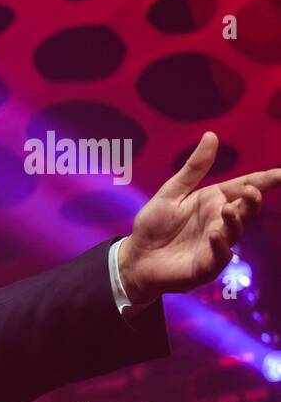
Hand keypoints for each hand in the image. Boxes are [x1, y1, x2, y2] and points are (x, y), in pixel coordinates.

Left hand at [119, 132, 280, 303]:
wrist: (136, 257)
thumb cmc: (154, 225)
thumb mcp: (171, 192)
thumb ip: (194, 168)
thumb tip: (212, 135)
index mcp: (214, 201)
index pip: (245, 186)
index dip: (266, 179)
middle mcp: (219, 221)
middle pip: (245, 209)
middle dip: (253, 200)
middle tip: (251, 191)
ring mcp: (215, 244)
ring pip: (235, 231)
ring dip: (234, 221)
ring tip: (227, 211)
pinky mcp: (205, 266)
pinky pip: (219, 257)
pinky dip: (219, 247)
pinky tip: (214, 237)